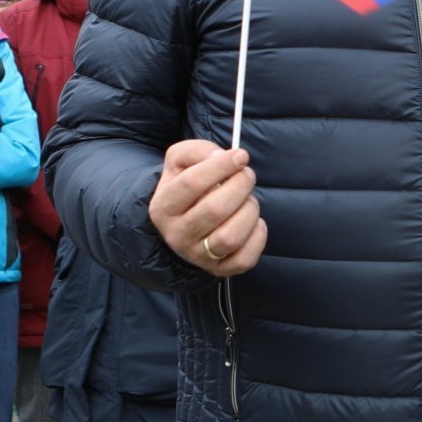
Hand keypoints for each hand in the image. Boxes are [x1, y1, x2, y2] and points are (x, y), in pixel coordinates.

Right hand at [148, 140, 266, 277]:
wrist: (182, 222)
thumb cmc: (186, 186)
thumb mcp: (180, 161)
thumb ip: (197, 151)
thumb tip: (222, 157)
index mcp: (163, 207)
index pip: (192, 184)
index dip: (221, 166)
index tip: (241, 156)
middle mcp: (177, 235)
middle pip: (215, 209)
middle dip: (240, 186)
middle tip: (247, 174)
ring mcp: (198, 255)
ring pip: (231, 236)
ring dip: (249, 211)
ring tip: (247, 200)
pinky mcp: (219, 269)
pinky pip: (245, 258)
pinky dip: (257, 235)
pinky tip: (253, 222)